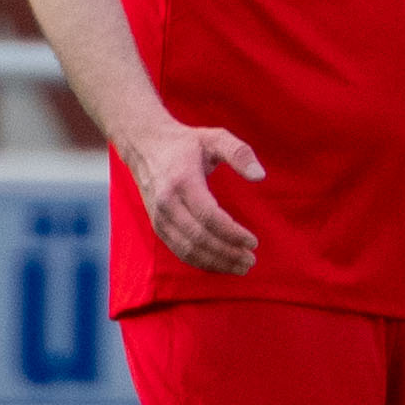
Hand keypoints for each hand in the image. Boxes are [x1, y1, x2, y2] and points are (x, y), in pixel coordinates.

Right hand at [122, 118, 263, 274]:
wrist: (145, 146)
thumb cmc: (185, 143)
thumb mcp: (215, 137)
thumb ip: (239, 153)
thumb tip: (260, 176)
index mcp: (183, 181)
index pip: (209, 217)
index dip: (232, 234)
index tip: (253, 242)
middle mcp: (167, 203)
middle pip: (199, 238)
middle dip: (227, 253)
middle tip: (251, 260)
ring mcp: (159, 217)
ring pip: (188, 249)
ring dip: (216, 262)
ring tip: (241, 267)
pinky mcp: (157, 226)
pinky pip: (179, 251)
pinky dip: (201, 262)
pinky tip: (220, 264)